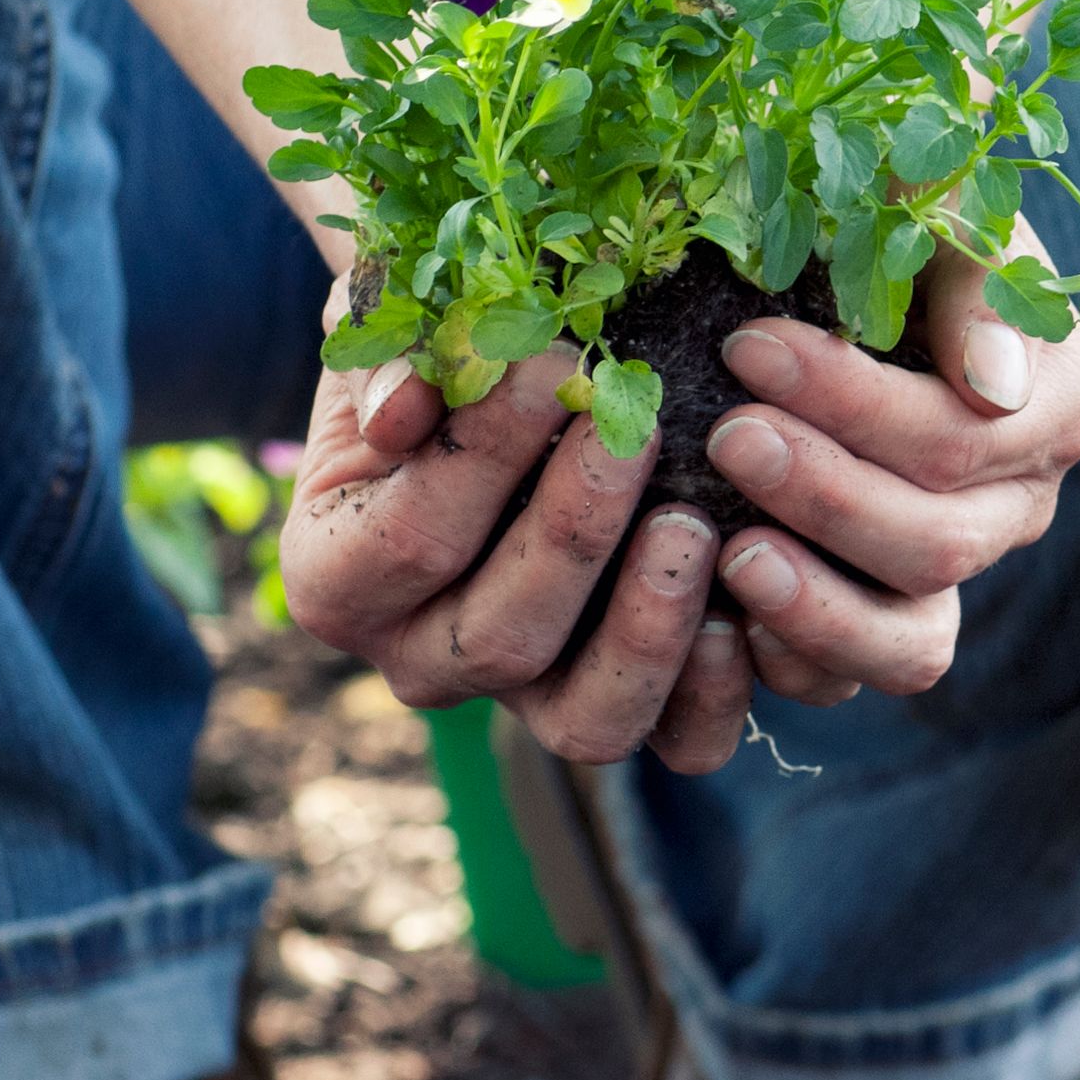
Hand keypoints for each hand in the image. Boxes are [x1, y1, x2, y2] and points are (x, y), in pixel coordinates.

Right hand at [275, 322, 753, 773]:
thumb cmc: (437, 365)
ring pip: (585, 719)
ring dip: (646, 623)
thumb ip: (391, 360)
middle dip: (574, 530)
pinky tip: (741, 615)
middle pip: (500, 635)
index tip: (558, 365)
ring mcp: (522, 700)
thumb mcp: (388, 337)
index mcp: (338, 579)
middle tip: (635, 433)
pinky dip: (710, 693)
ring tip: (694, 524)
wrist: (498, 405)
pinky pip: (671, 741)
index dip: (485, 456)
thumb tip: (410, 405)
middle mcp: (420, 660)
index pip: (411, 537)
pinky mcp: (613, 709)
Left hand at [688, 245, 1079, 709]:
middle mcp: (1022, 500)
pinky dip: (798, 658)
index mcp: (1058, 400)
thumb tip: (993, 388)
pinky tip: (726, 612)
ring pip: (915, 638)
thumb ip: (976, 271)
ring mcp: (961, 569)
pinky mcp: (895, 617)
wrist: (855, 256)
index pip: (963, 434)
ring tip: (730, 554)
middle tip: (724, 435)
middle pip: (939, 539)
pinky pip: (860, 675)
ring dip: (818, 605)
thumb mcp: (938, 205)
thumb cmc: (891, 215)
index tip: (746, 342)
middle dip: (824, 493)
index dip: (853, 401)